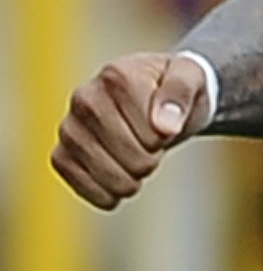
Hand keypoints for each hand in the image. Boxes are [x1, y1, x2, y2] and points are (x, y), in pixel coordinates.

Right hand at [51, 52, 213, 209]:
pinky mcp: (61, 155)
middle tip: (154, 144)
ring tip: (139, 159)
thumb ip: (181, 94)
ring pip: (108, 176)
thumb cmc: (175, 89)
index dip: (166, 137)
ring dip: (133, 179)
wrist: (156, 98)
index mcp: (117, 76)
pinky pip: (83, 188)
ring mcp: (69, 128)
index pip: (152, 133)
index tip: (167, 122)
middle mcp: (85, 98)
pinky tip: (121, 182)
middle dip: (152, 159)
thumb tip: (165, 127)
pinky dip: (108, 194)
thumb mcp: (192, 78)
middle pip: (132, 158)